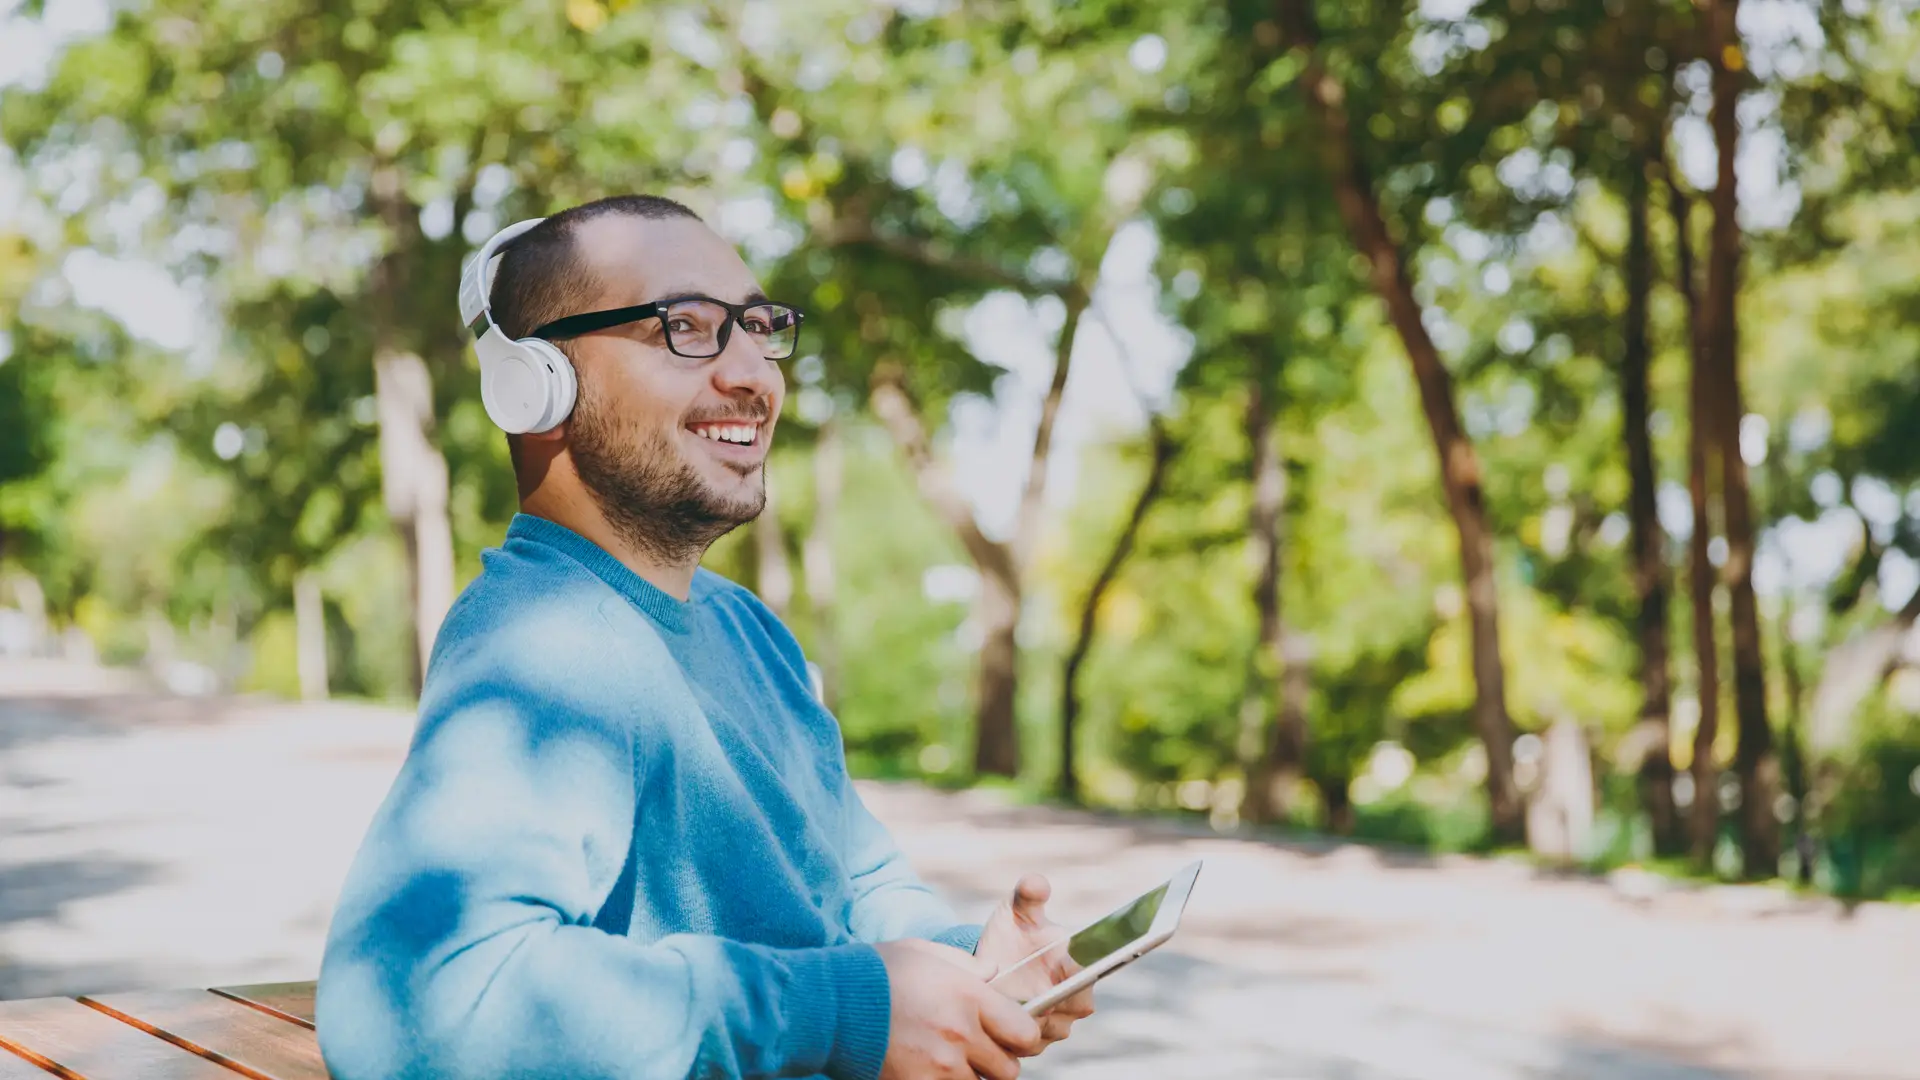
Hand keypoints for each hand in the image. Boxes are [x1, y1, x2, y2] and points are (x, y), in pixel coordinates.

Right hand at [875, 938, 1041, 1079]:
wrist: (831, 1003)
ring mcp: (939, 1067)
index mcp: (970, 997)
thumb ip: (967, 965)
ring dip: (971, 1076)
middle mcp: (961, 1035)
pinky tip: (929, 1068)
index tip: (1011, 1034)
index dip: (1022, 1036)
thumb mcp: (926, 953)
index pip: (1026, 1032)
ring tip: (948, 1059)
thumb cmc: (879, 972)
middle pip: (1008, 1069)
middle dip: (998, 1062)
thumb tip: (994, 973)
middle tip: (979, 1050)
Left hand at [974, 874, 1095, 1047]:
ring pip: (1046, 1032)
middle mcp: (1076, 997)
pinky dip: (1010, 1037)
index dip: (1068, 982)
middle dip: (1042, 1005)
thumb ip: (1028, 895)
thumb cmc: (1012, 932)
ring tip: (1000, 1005)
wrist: (993, 964)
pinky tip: (994, 1021)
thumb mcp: (1016, 910)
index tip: (1044, 982)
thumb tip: (1035, 882)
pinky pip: (1028, 1046)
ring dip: (1023, 1022)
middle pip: (1067, 1012)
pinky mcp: (1037, 1042)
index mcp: (1079, 965)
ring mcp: (1058, 1023)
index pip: (1086, 979)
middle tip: (1014, 995)